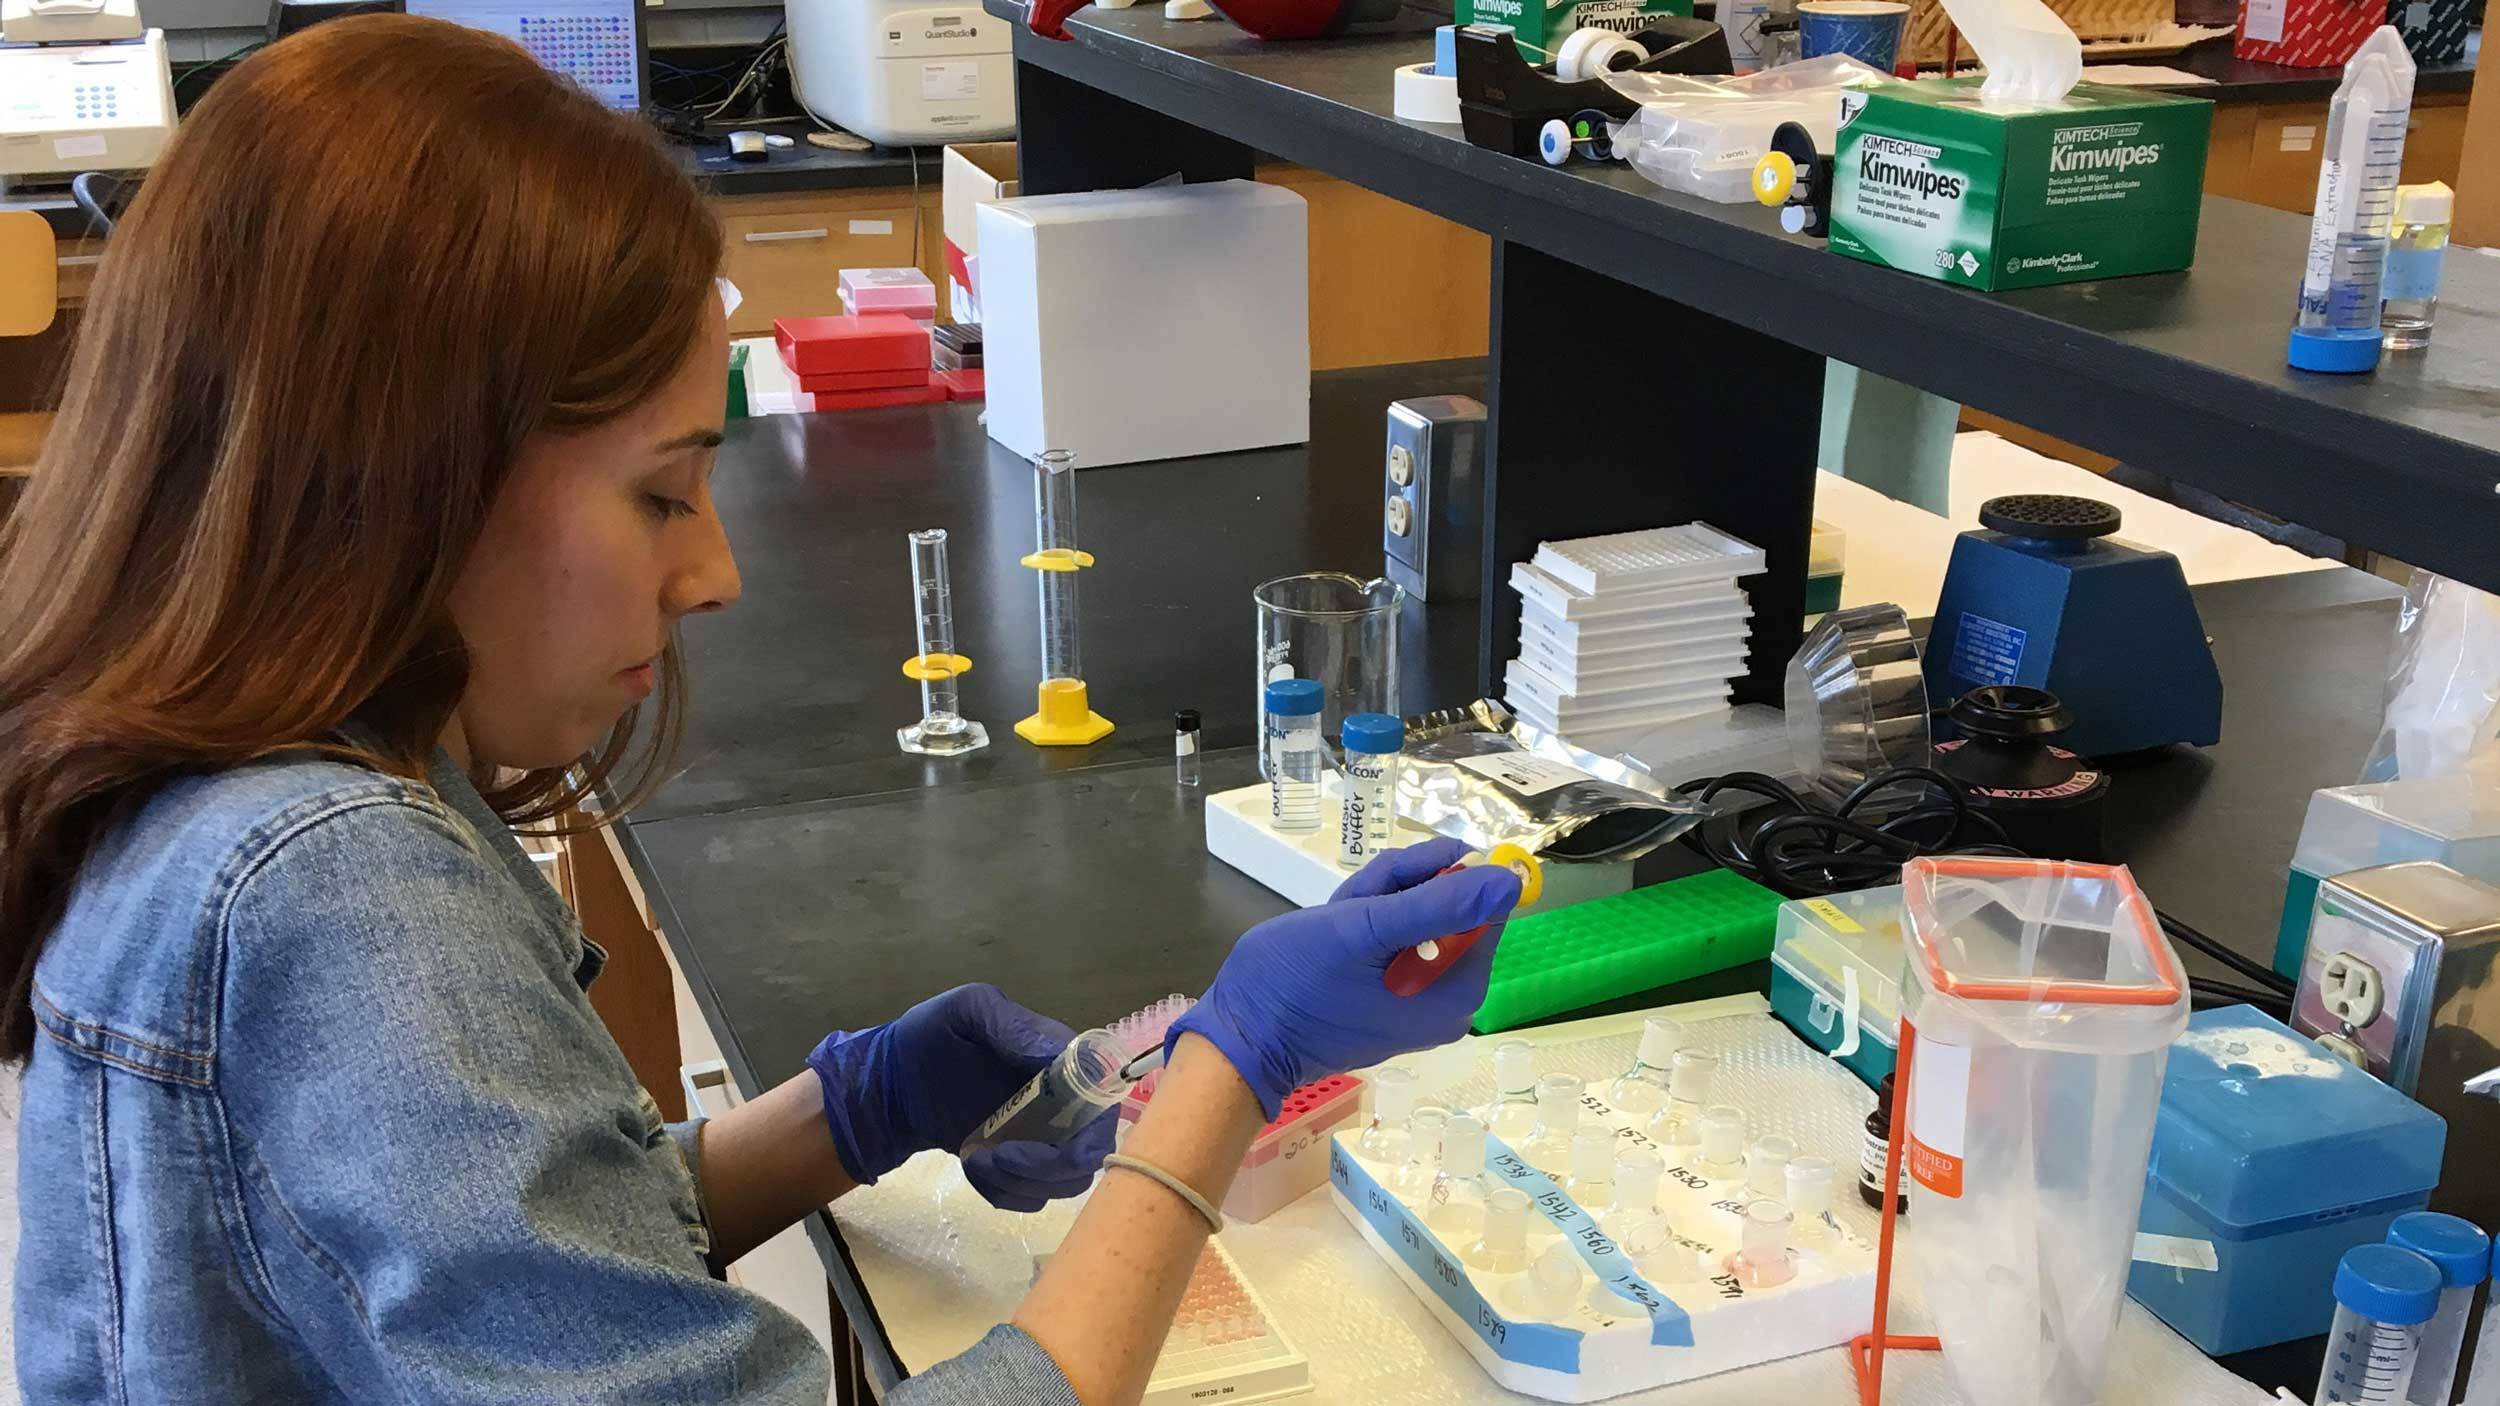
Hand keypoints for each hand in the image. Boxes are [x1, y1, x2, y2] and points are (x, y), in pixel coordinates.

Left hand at [807, 984, 1114, 1211]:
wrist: (892, 1083)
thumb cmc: (929, 1037)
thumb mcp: (966, 1012)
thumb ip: (1012, 1026)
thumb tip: (1058, 1055)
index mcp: (1059, 1060)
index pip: (1102, 1098)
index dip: (1090, 1129)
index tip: (1048, 1137)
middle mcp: (1063, 1100)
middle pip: (1091, 1150)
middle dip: (1049, 1167)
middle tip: (999, 1158)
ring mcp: (1043, 1137)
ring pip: (1066, 1182)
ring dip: (1023, 1182)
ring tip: (977, 1162)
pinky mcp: (1020, 1167)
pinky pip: (1032, 1198)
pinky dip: (1006, 1193)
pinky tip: (975, 1168)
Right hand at [1167, 838, 1522, 1117]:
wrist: (1241, 1037)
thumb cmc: (1299, 982)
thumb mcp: (1366, 930)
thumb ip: (1438, 903)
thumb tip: (1508, 881)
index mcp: (1456, 991)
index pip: (1481, 908)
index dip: (1440, 877)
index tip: (1391, 879)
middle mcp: (1449, 1003)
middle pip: (1449, 912)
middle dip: (1399, 891)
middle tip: (1353, 900)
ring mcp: (1418, 1004)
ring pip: (1418, 920)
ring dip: (1378, 902)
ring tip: (1336, 914)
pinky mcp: (1390, 1001)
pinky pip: (1397, 944)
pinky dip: (1369, 924)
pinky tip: (1335, 929)